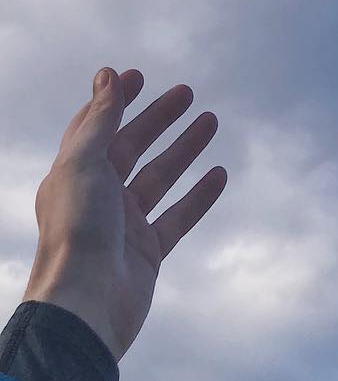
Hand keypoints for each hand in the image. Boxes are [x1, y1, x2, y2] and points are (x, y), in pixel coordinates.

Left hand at [21, 68, 226, 362]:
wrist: (86, 304)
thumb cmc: (77, 231)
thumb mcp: (83, 164)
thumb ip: (100, 120)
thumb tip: (107, 75)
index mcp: (74, 176)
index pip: (95, 128)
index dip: (114, 101)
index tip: (138, 75)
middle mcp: (97, 198)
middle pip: (132, 148)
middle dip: (158, 118)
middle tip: (187, 92)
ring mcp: (124, 225)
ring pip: (160, 177)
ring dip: (185, 148)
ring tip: (212, 120)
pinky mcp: (148, 252)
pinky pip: (179, 216)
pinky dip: (200, 194)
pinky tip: (220, 173)